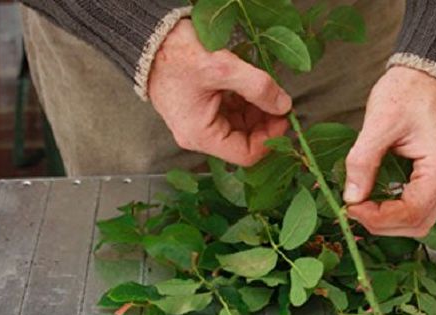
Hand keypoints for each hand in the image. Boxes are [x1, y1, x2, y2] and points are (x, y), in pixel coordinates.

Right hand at [148, 20, 291, 165]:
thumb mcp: (223, 68)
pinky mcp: (202, 109)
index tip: (284, 116)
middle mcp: (199, 135)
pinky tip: (250, 86)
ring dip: (257, 111)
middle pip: (244, 141)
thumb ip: (258, 87)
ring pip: (239, 127)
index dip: (270, 138)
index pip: (246, 154)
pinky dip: (245, 103)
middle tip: (278, 100)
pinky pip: (230, 113)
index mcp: (201, 135)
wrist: (151, 39)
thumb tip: (283, 105)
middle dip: (265, 123)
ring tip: (265, 89)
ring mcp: (200, 123)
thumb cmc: (177, 56)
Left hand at [343, 66, 435, 236]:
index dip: (378, 218)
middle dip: (382, 223)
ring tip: (362, 206)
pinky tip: (376, 199)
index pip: (412, 212)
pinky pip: (420, 206)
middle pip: (418, 223)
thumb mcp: (378, 123)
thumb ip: (362, 163)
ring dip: (389, 220)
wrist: (427, 73)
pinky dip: (396, 210)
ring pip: (420, 220)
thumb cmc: (407, 92)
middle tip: (353, 209)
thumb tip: (351, 198)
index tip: (350, 207)